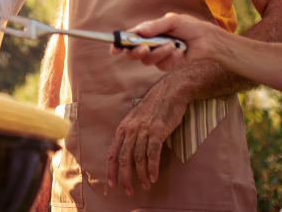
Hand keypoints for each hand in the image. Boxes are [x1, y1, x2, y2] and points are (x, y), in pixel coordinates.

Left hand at [106, 81, 187, 195]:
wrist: (170, 92)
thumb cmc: (154, 107)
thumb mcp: (136, 119)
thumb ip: (131, 133)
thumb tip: (128, 152)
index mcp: (123, 128)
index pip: (113, 152)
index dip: (111, 169)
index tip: (112, 183)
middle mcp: (131, 130)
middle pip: (124, 159)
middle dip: (125, 177)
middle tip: (128, 190)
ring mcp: (144, 130)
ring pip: (138, 158)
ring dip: (141, 175)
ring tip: (144, 186)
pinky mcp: (157, 131)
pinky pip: (152, 153)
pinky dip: (152, 167)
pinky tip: (153, 177)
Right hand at [110, 13, 214, 71]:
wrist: (207, 39)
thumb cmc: (189, 26)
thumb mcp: (172, 21)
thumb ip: (154, 26)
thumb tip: (138, 32)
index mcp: (146, 32)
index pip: (128, 39)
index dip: (118, 45)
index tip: (114, 49)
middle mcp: (149, 45)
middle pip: (133, 54)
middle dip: (136, 52)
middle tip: (145, 47)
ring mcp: (158, 56)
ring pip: (147, 61)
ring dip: (159, 53)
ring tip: (173, 45)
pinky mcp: (167, 64)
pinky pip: (162, 66)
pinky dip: (172, 58)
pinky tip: (180, 51)